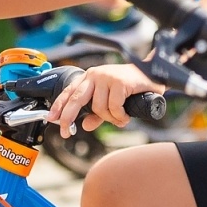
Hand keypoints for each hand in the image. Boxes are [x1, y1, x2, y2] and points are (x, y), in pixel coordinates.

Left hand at [48, 62, 162, 135]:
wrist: (154, 74)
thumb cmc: (132, 87)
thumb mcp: (111, 101)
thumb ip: (97, 114)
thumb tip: (84, 125)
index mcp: (90, 77)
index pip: (69, 91)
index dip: (59, 105)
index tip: (51, 118)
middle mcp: (96, 75)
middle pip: (76, 99)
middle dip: (68, 117)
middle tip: (66, 132)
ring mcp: (107, 77)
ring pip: (98, 108)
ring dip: (109, 119)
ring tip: (120, 118)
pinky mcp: (119, 82)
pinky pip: (113, 107)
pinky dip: (119, 116)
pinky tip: (125, 116)